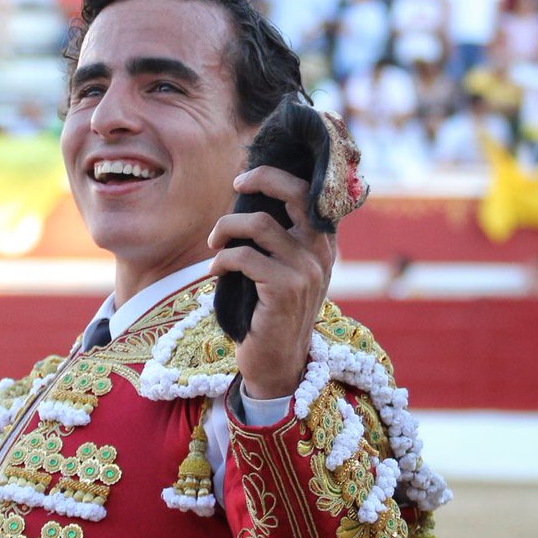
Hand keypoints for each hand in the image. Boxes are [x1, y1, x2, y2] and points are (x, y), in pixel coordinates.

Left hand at [207, 166, 335, 399]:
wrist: (277, 361)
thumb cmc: (270, 311)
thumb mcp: (282, 270)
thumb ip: (276, 238)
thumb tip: (246, 198)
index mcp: (323, 243)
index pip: (310, 192)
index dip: (275, 176)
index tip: (245, 179)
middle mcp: (320, 252)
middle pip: (295, 193)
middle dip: (261, 179)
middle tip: (235, 185)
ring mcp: (306, 270)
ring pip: (258, 224)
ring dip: (225, 229)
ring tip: (214, 244)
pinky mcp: (285, 290)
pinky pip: (243, 257)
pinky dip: (221, 260)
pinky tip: (215, 272)